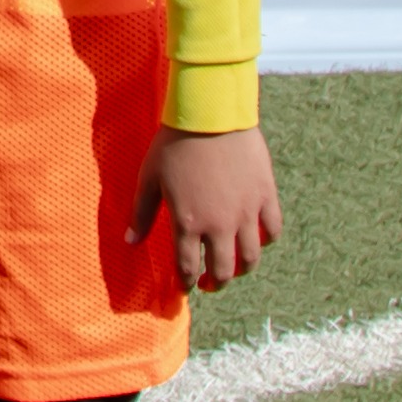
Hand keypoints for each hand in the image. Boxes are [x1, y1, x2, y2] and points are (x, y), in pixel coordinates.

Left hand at [143, 125, 281, 294]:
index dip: (185, 283)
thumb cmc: (174, 143)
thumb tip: (130, 242)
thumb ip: (141, 214)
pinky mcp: (265, 196)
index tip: (184, 287)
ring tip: (233, 269)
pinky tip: (256, 240)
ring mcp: (246, 212)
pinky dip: (266, 241)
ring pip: (249, 258)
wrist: (211, 113)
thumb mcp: (150, 178)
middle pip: (222, 271)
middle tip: (208, 284)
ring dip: (241, 270)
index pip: (187, 267)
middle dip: (214, 284)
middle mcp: (219, 225)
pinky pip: (272, 229)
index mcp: (188, 223)